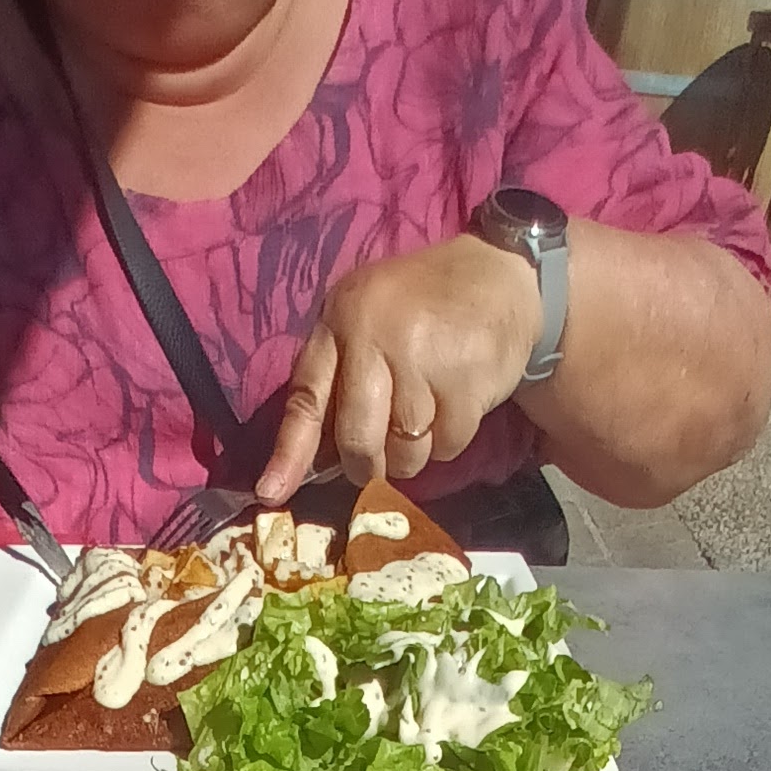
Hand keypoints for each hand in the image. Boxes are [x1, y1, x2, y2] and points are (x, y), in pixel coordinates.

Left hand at [257, 235, 541, 501]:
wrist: (500, 277)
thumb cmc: (423, 311)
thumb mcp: (368, 324)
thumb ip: (339, 380)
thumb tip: (313, 465)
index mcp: (341, 318)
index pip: (306, 397)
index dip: (289, 453)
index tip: (270, 494)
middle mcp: (374, 333)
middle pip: (356, 440)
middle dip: (367, 464)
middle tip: (381, 459)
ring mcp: (420, 355)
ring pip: (403, 452)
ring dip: (415, 452)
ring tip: (429, 410)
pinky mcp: (464, 379)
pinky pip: (445, 446)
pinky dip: (451, 439)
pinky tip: (458, 402)